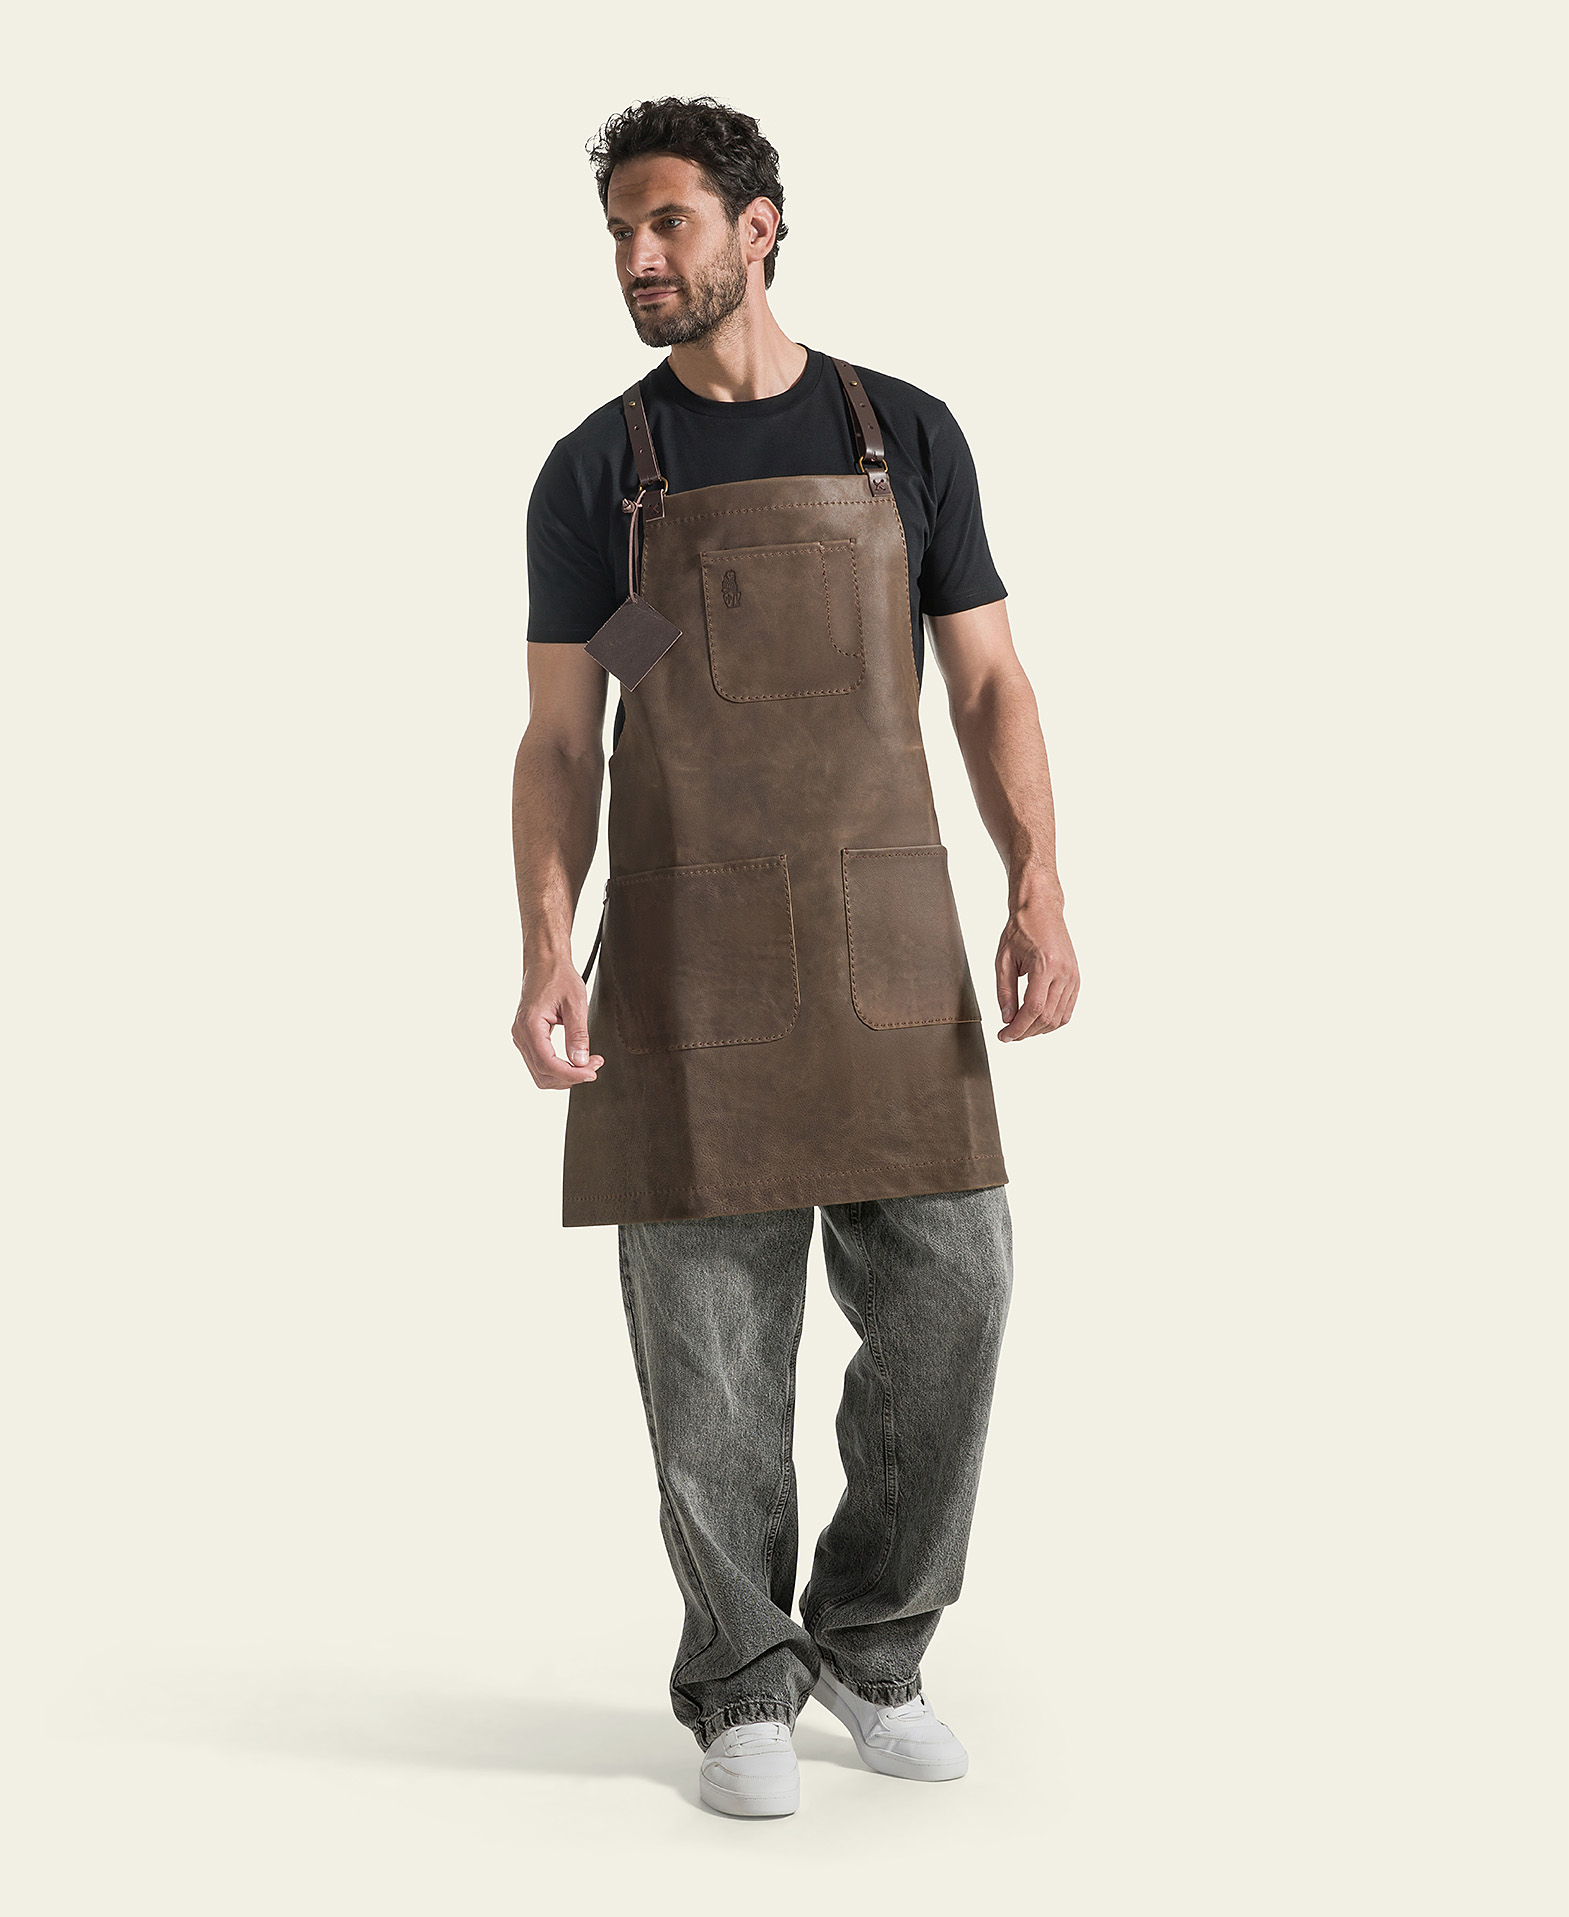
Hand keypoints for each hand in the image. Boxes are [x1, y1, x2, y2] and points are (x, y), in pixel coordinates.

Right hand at [512, 960, 604, 1087]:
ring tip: (588, 1063)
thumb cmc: (559, 977)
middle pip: (542, 1074)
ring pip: (540, 1073)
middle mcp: (521, 1034)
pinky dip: (558, 1068)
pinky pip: (540, 1063)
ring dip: (564, 1075)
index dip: (571, 1074)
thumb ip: (578, 1035)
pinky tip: (575, 1060)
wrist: (545, 963)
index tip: (591, 1073)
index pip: (547, 1064)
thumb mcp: (575, 1003)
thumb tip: (581, 1062)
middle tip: (594, 1066)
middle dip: (570, 1077)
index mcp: (530, 1025)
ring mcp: (521, 1038)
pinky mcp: (527, 1038)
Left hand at [995, 900, 1078, 1040]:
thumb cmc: (1021, 929)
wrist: (1042, 910)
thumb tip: (1007, 1018)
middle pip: (1047, 1017)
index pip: (1033, 1008)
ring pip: (1059, 1018)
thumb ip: (1004, 991)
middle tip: (1008, 1035)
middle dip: (1026, 1032)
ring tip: (1021, 1028)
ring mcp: (1073, 976)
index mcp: (1045, 965)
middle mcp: (1064, 972)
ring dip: (1039, 1029)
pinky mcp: (1076, 979)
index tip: (1004, 1036)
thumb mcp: (1003, 959)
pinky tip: (1036, 1021)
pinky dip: (1053, 1021)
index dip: (1018, 1028)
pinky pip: (1067, 1009)